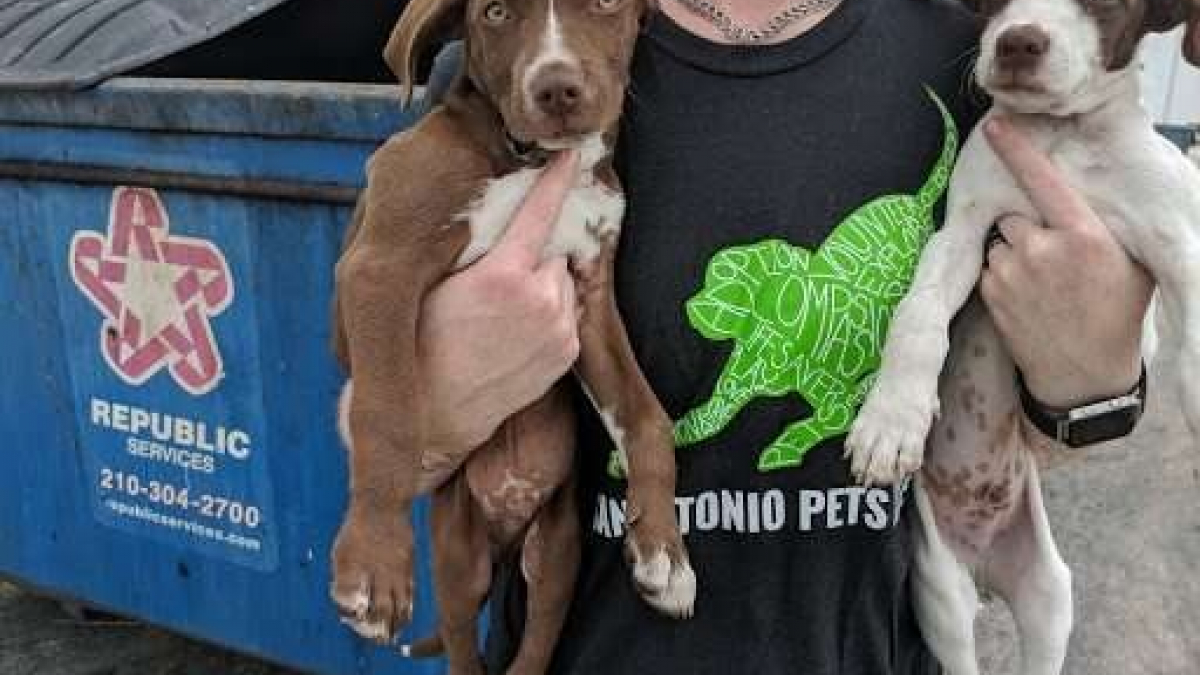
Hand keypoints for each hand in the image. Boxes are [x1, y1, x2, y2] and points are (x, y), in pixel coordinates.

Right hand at [419, 150, 581, 457]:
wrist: (433, 412)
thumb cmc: (422, 341)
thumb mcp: (435, 282)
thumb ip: (473, 246)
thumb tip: (494, 212)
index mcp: (504, 275)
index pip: (541, 212)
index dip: (556, 179)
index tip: (571, 156)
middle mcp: (541, 299)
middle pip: (550, 248)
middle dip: (531, 252)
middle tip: (498, 273)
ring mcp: (559, 328)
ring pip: (561, 279)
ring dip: (542, 281)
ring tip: (504, 308)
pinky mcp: (567, 351)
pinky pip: (566, 310)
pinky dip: (550, 309)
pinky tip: (517, 327)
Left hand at [980, 118, 1152, 407]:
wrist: (1085, 374)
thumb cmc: (1116, 313)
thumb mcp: (1132, 263)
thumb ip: (1111, 225)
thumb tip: (1100, 188)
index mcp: (1085, 235)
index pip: (1044, 181)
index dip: (1018, 151)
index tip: (996, 126)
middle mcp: (1043, 249)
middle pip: (1019, 213)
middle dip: (1030, 226)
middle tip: (1055, 257)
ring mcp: (1013, 272)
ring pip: (1003, 239)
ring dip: (1016, 251)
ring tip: (1043, 282)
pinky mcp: (991, 292)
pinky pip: (991, 265)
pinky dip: (1004, 274)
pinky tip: (1027, 296)